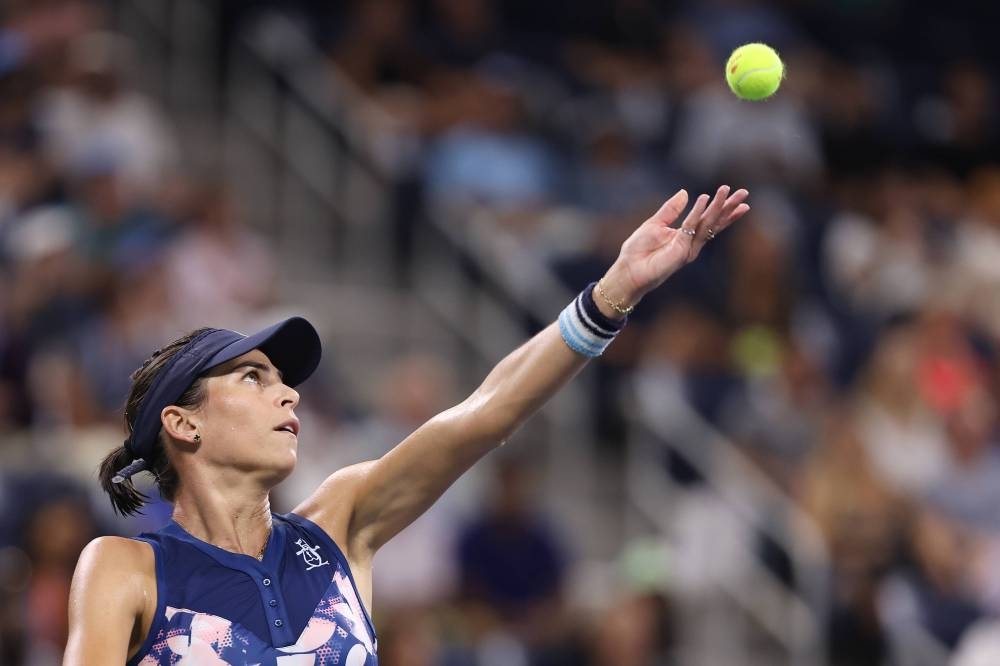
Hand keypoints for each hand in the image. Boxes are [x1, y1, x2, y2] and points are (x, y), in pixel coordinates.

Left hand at [599, 186, 749, 308]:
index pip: (707, 220)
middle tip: (744, 193)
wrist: (628, 270)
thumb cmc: (638, 251)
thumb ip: (671, 210)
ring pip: (707, 224)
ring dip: (719, 208)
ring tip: (731, 193)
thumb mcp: (654, 223)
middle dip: (729, 208)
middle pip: (714, 222)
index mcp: (685, 235)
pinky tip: (706, 199)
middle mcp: (690, 242)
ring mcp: (688, 247)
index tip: (734, 196)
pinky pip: (691, 227)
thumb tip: (685, 192)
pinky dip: (698, 213)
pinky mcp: (681, 250)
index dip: (721, 208)